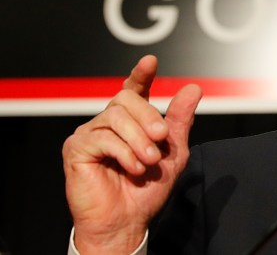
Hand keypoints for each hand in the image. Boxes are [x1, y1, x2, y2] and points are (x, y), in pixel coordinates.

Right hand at [62, 55, 201, 253]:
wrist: (127, 221)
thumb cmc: (147, 189)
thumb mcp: (173, 152)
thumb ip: (180, 120)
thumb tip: (193, 87)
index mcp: (131, 121)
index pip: (134, 90)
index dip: (141, 74)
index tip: (150, 61)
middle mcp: (108, 122)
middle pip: (125, 99)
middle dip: (148, 117)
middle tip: (161, 139)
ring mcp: (89, 134)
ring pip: (115, 117)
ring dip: (138, 139)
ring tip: (149, 161)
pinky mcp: (76, 149)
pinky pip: (102, 138)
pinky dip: (123, 152)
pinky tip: (132, 167)